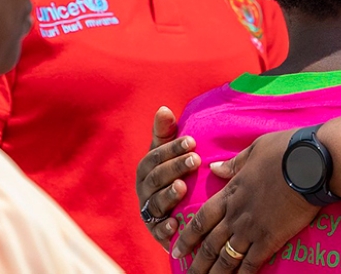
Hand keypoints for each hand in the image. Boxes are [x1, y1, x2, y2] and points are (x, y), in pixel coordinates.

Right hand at [135, 106, 200, 249]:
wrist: (178, 211)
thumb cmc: (175, 173)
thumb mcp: (168, 153)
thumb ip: (165, 133)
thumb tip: (163, 109)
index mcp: (146, 169)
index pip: (155, 156)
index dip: (172, 149)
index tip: (192, 141)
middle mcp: (144, 190)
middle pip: (155, 178)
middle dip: (174, 168)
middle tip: (195, 160)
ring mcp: (149, 211)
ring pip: (155, 203)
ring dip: (168, 195)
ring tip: (183, 187)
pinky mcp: (156, 231)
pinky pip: (158, 231)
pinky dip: (165, 228)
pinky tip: (176, 223)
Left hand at [172, 129, 318, 272]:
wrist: (310, 164)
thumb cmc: (284, 151)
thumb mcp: (254, 150)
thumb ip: (233, 164)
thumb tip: (214, 168)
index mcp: (231, 192)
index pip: (202, 219)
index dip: (187, 236)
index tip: (177, 247)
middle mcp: (236, 214)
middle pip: (210, 243)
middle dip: (197, 262)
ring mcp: (252, 228)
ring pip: (227, 257)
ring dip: (215, 273)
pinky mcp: (271, 238)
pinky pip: (252, 263)